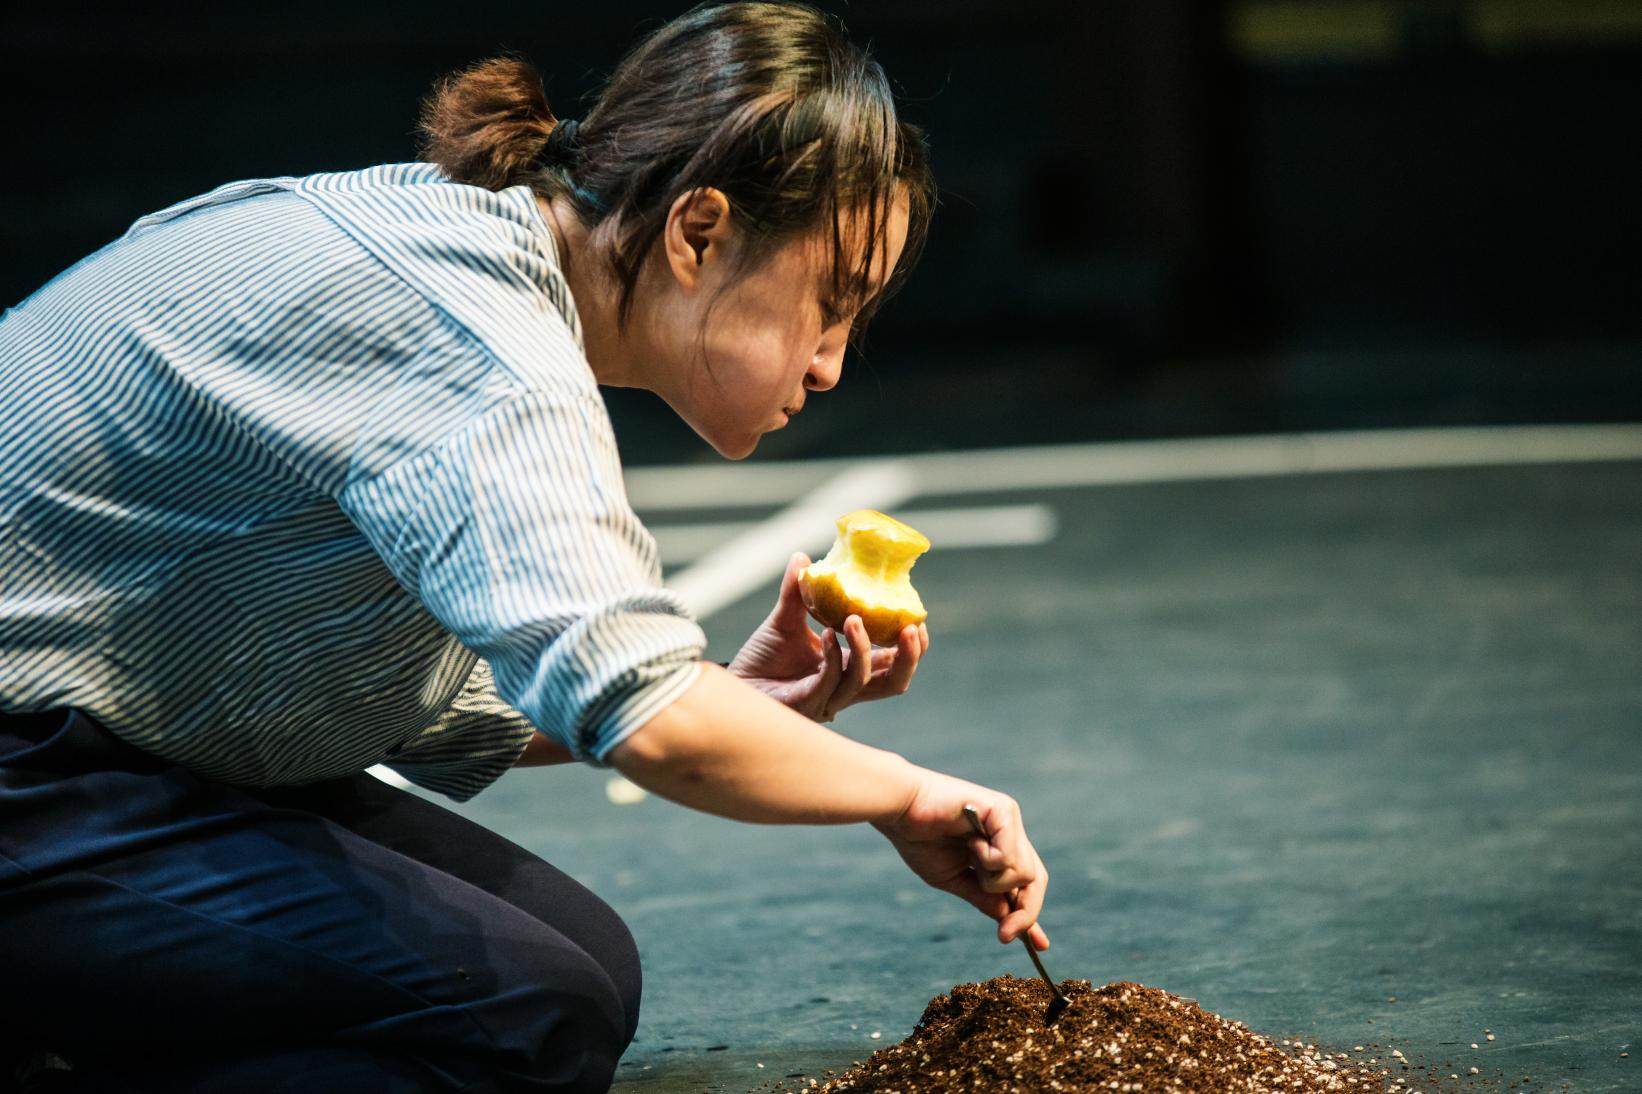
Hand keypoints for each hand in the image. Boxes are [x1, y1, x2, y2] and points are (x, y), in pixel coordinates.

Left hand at [727, 552, 929, 722]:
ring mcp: (828, 699)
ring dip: (864, 647)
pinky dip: (834, 655)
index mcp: (849, 669)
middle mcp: (845, 689)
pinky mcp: (807, 704)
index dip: (911, 648)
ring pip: (862, 681)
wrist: (735, 685)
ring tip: (854, 617)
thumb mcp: (785, 620)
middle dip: (908, 658)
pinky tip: (827, 633)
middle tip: (911, 627)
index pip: (892, 665)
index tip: (917, 619)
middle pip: (893, 684)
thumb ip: (798, 592)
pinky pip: (830, 681)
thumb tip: (801, 555)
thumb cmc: (763, 659)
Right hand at [873, 771, 1050, 949]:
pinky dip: (989, 860)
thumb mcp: (955, 879)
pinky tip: (970, 843)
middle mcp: (1010, 832)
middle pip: (1036, 880)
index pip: (1026, 883)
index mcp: (998, 846)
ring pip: (1024, 873)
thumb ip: (983, 898)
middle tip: (1004, 934)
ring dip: (994, 880)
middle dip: (1024, 911)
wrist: (899, 810)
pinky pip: (1010, 856)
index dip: (1031, 913)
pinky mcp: (1003, 811)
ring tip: (969, 857)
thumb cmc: (920, 839)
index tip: (1039, 945)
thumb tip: (1011, 923)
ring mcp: (1009, 820)